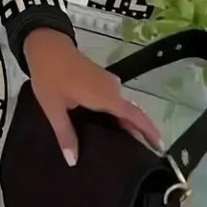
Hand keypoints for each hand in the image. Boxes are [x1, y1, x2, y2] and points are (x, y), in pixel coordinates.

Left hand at [23, 29, 162, 165]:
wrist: (47, 46)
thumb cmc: (49, 76)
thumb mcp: (53, 108)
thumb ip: (65, 134)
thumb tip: (73, 161)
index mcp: (105, 97)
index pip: (134, 117)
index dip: (148, 132)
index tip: (159, 148)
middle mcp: (113, 89)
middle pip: (131, 114)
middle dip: (140, 133)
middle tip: (143, 156)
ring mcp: (109, 83)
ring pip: (123, 108)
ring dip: (128, 125)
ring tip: (127, 148)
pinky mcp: (102, 80)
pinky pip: (115, 101)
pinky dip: (118, 115)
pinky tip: (109, 129)